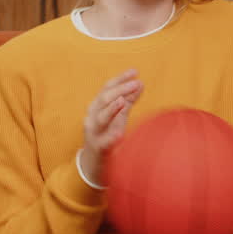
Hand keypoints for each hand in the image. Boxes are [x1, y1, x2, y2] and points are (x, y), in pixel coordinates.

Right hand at [79, 69, 143, 184]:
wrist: (93, 161)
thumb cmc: (107, 134)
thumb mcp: (117, 116)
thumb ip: (128, 101)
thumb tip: (140, 84)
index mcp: (97, 107)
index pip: (107, 88)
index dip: (120, 79)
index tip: (135, 72)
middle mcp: (92, 117)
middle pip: (103, 99)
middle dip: (120, 90)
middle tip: (136, 83)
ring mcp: (94, 133)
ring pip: (100, 118)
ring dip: (112, 109)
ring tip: (123, 102)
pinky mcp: (98, 149)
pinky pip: (104, 142)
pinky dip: (111, 137)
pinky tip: (120, 134)